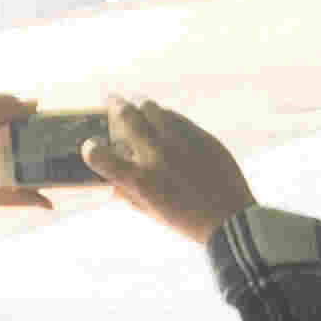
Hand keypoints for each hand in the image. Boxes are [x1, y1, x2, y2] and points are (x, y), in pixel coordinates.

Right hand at [78, 96, 254, 242]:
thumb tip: (111, 182)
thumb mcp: (151, 212)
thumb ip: (128, 193)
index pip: (99, 156)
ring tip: (136, 101)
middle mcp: (156, 155)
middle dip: (114, 105)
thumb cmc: (187, 221)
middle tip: (111, 99)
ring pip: (151, 108)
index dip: (91, 149)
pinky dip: (164, 115)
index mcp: (139, 180)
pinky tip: (162, 116)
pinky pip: (176, 116)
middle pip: (126, 116)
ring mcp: (180, 142)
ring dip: (139, 103)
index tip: (91, 146)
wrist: (230, 219)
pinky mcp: (200, 136)